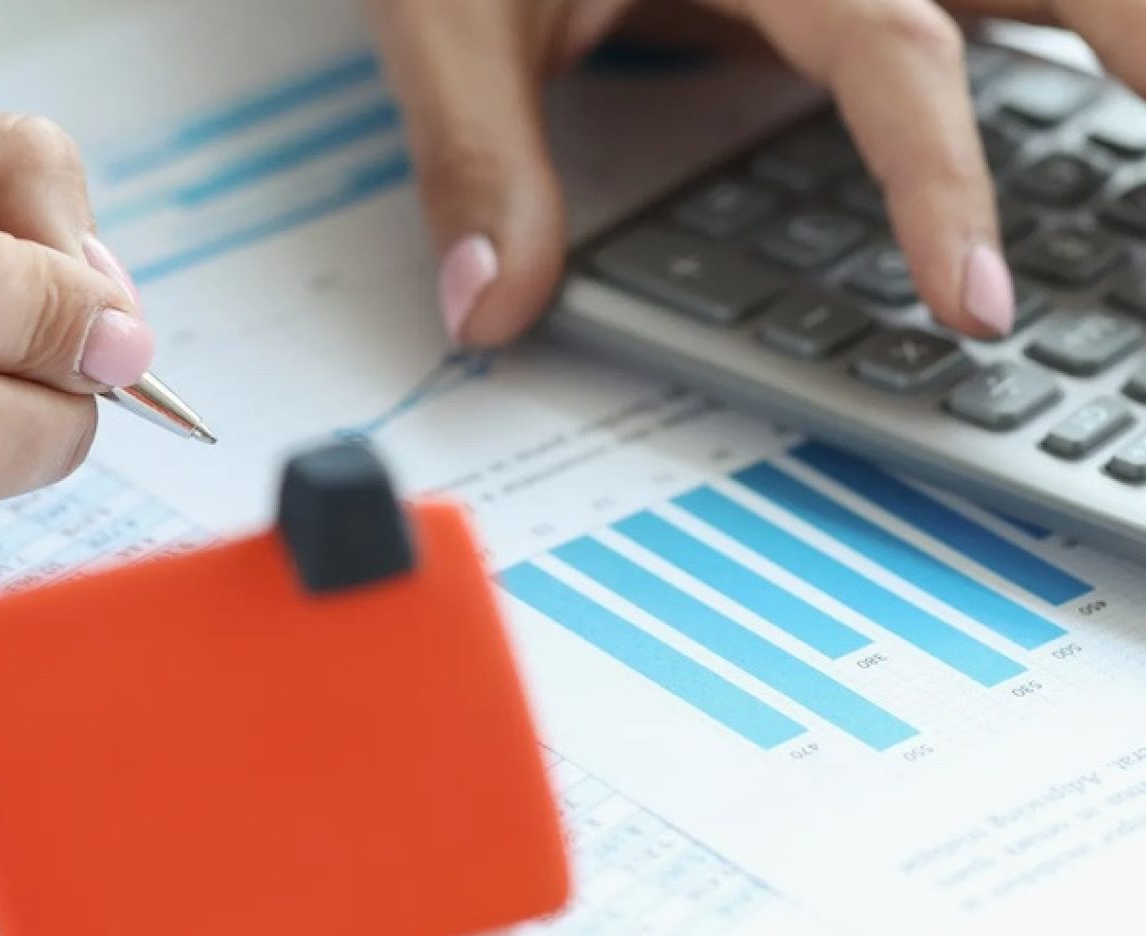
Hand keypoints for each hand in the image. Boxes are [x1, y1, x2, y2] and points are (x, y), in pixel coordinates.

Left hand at [370, 0, 1116, 345]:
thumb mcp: (457, 8)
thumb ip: (480, 152)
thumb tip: (491, 306)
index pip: (894, 51)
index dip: (942, 180)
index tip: (974, 299)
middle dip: (1140, 53)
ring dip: (1119, 44)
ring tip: (1141, 137)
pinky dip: (1060, 34)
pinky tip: (1089, 73)